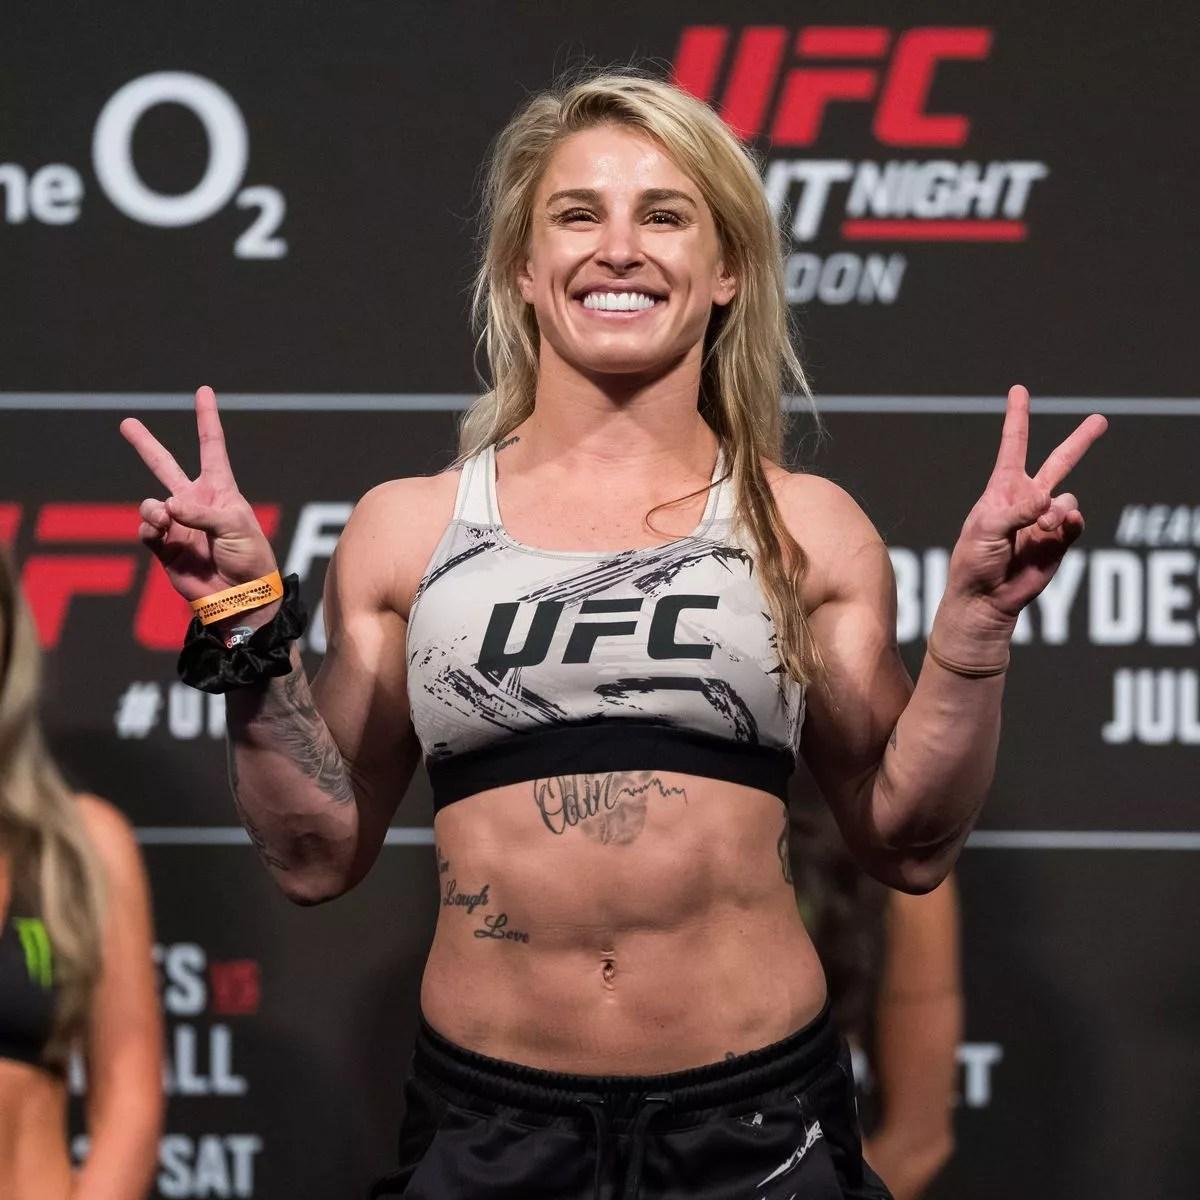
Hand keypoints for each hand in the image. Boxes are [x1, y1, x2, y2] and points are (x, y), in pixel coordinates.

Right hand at [120, 386, 277, 603]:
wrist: (240, 598)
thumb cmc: (250, 558)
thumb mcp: (235, 527)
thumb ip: (200, 513)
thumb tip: (166, 507)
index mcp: (221, 491)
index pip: (211, 447)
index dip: (206, 419)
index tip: (204, 391)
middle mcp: (196, 503)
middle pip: (166, 466)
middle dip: (146, 445)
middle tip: (127, 423)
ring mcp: (179, 525)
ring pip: (151, 503)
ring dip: (153, 509)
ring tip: (166, 519)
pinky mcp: (165, 548)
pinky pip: (146, 530)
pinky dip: (149, 528)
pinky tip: (159, 532)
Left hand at [945, 385, 1106, 629]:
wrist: (987, 598)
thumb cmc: (974, 561)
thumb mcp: (985, 530)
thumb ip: (1016, 511)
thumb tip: (1050, 499)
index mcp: (1002, 490)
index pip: (1013, 446)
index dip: (1017, 418)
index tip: (1019, 390)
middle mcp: (1026, 499)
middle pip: (1059, 462)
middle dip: (1080, 442)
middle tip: (1100, 420)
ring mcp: (1045, 519)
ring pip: (1069, 499)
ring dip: (1057, 512)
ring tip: (1039, 529)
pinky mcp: (1060, 540)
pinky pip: (1076, 522)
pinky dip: (1069, 524)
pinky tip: (1054, 532)